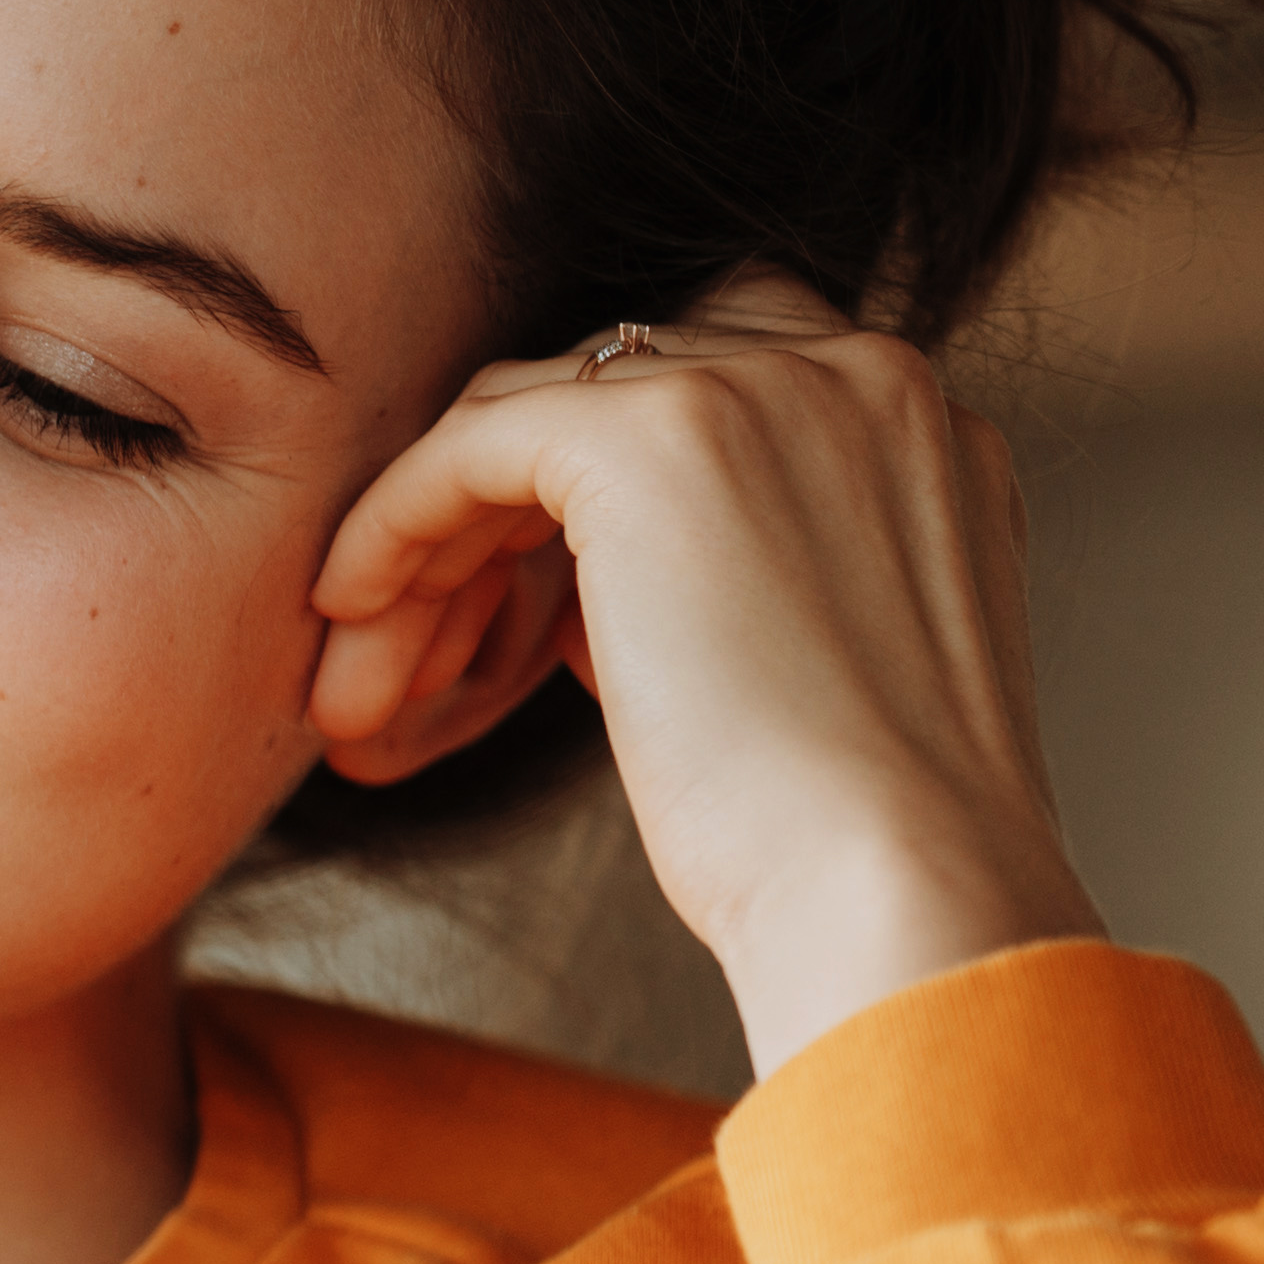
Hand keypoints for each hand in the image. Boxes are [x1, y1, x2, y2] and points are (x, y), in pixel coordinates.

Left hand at [302, 262, 1102, 1074]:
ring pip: (528, 420)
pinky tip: (351, 613)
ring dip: (438, 548)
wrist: (896, 891)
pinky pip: (472, 445)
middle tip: (421, 655)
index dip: (598, 503)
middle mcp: (853, 373)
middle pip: (611, 394)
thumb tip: (578, 596)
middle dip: (504, 522)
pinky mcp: (651, 435)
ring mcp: (761, 385)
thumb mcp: (811, 664)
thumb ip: (730, 581)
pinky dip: (396, 522)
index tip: (525, 626)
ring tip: (366, 685)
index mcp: (912, 426)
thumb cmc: (850, 836)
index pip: (709, 394)